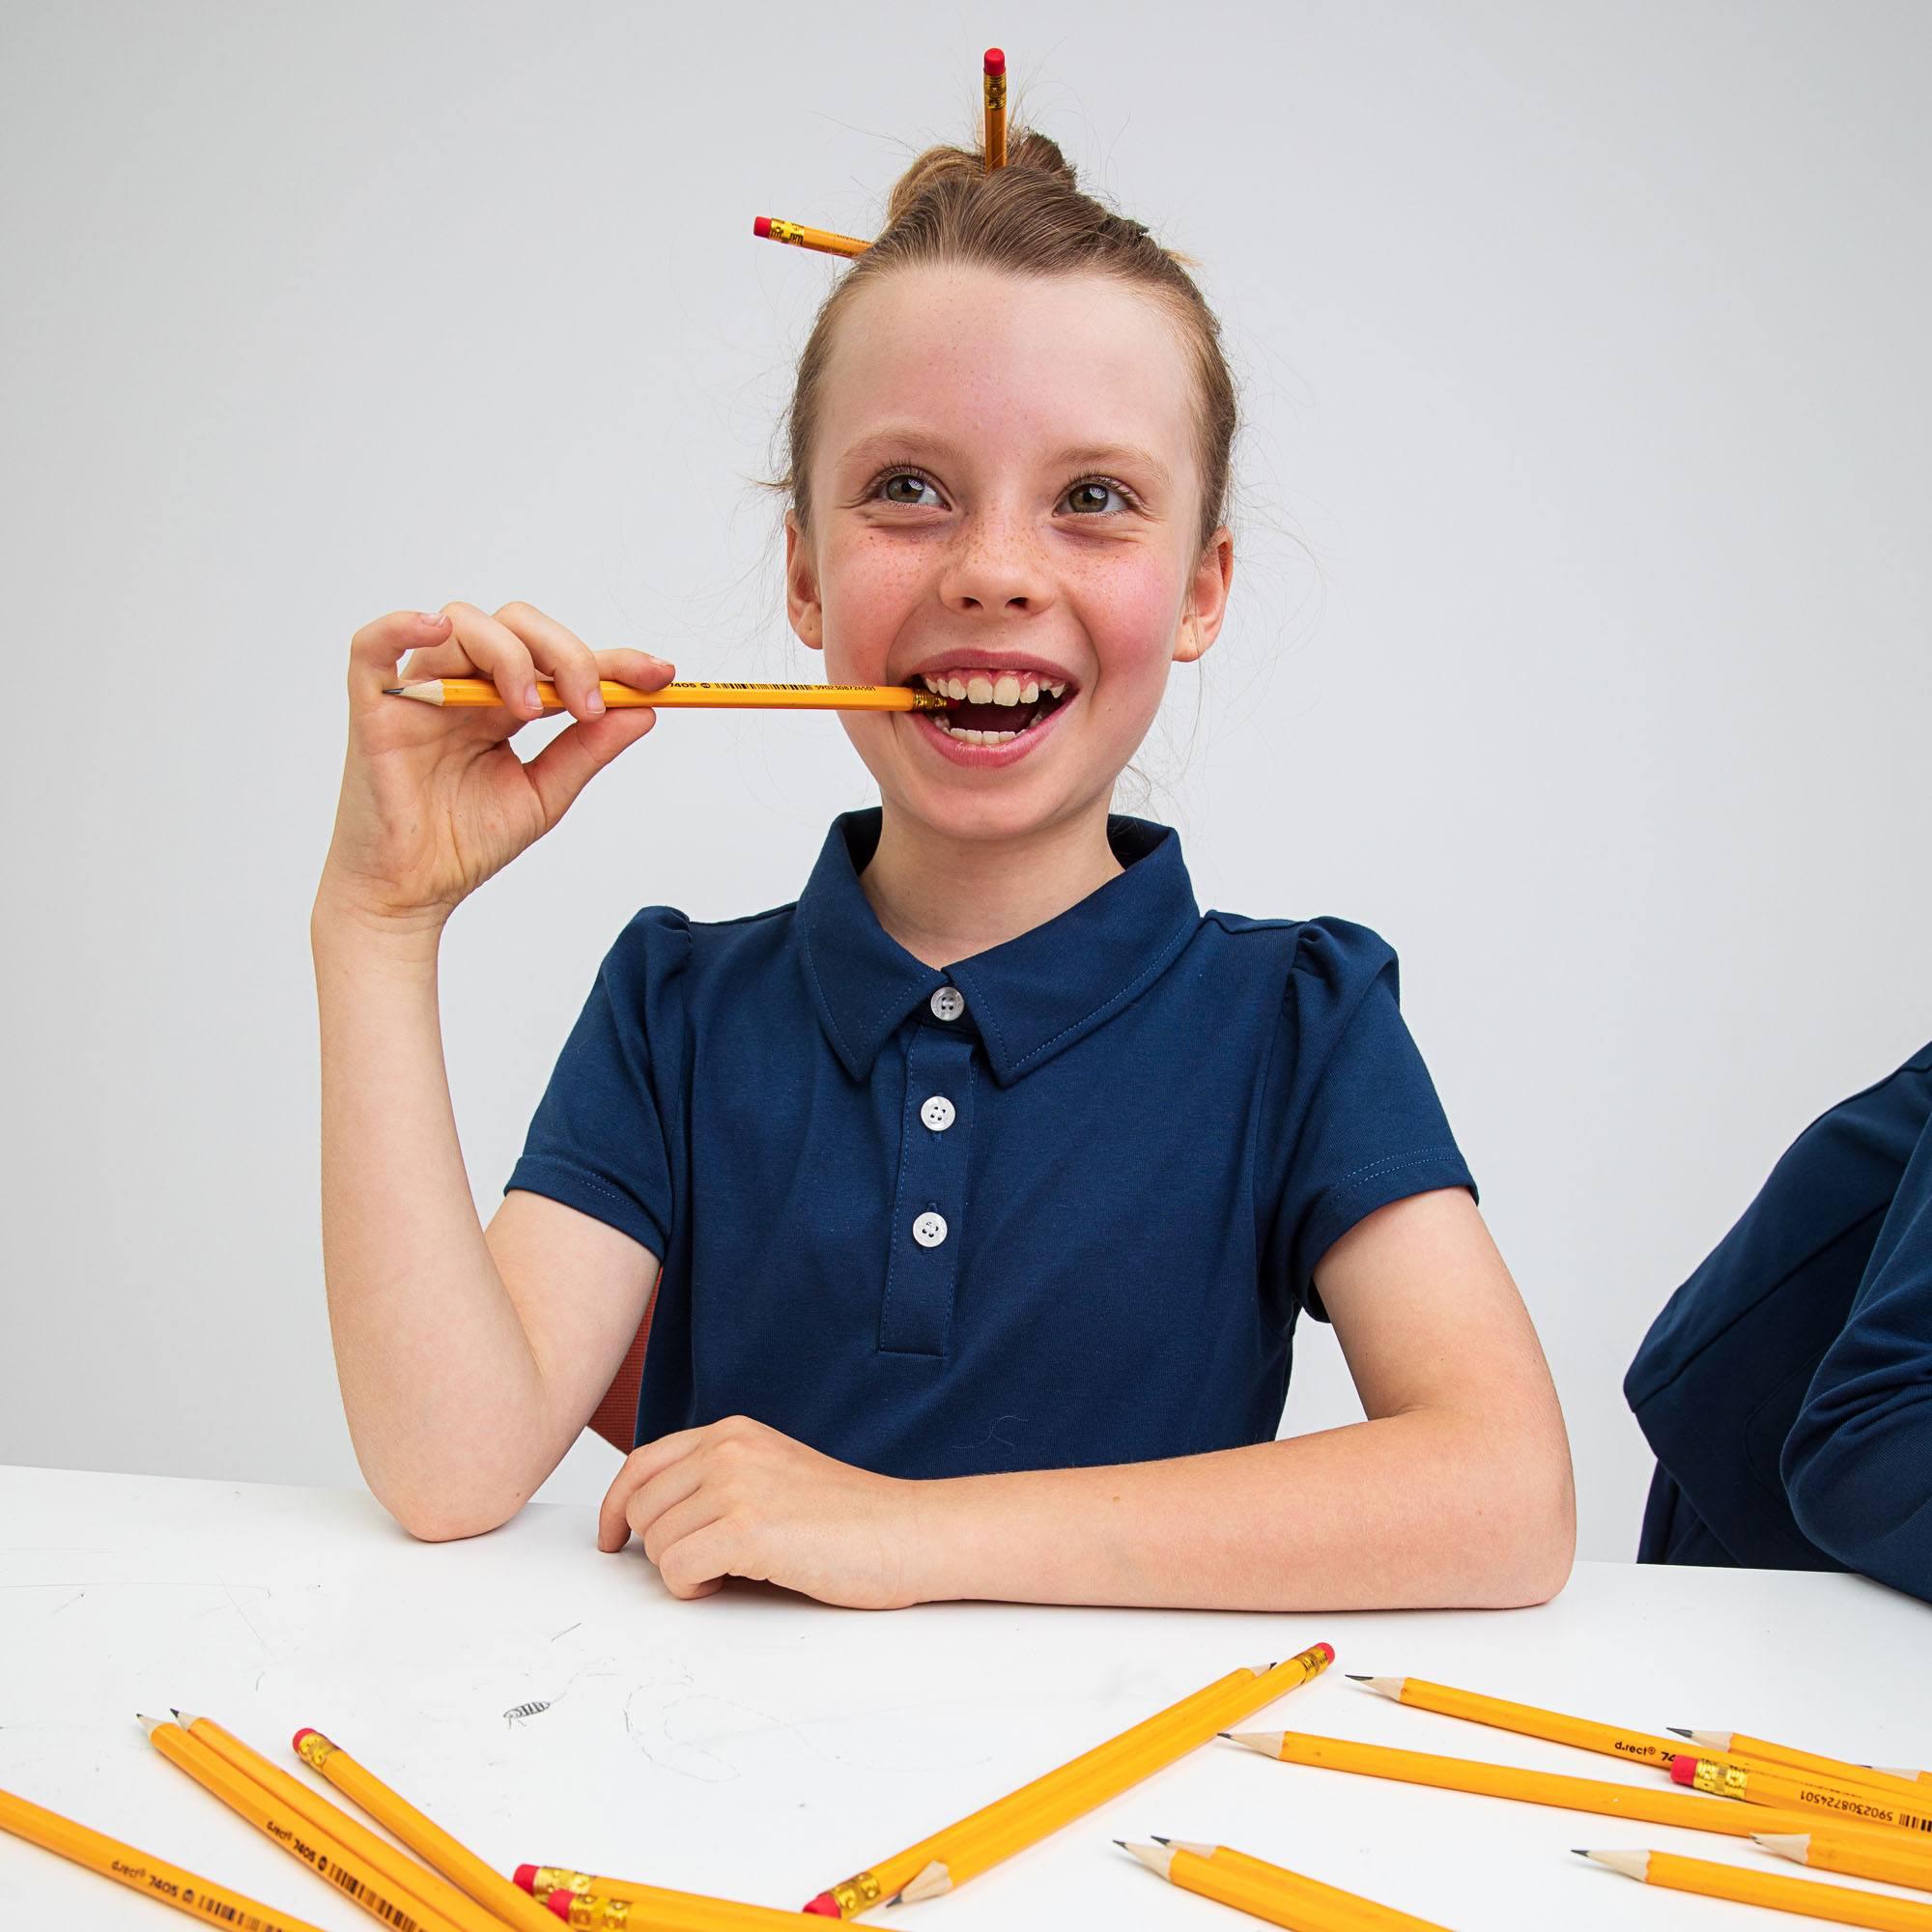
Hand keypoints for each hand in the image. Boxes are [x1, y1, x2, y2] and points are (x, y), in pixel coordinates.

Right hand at [315, 601, 675, 931]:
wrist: (411, 893)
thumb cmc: (463, 844)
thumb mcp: (544, 795)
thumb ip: (588, 750)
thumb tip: (644, 711)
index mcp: (503, 703)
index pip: (561, 660)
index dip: (614, 660)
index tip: (661, 676)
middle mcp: (463, 687)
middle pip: (515, 624)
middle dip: (566, 653)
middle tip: (589, 704)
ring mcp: (419, 692)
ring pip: (463, 624)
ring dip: (510, 655)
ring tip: (530, 710)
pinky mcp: (373, 708)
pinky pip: (372, 646)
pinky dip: (401, 626)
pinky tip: (435, 629)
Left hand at [596, 1415, 926, 1609]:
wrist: (907, 1532)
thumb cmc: (850, 1518)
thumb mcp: (773, 1473)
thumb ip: (719, 1480)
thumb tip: (654, 1519)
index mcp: (733, 1432)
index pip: (642, 1463)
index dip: (616, 1506)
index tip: (612, 1537)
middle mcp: (728, 1448)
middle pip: (640, 1509)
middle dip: (660, 1549)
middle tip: (705, 1567)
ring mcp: (736, 1485)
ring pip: (656, 1544)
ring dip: (683, 1571)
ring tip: (734, 1571)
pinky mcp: (747, 1528)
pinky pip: (678, 1570)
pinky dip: (695, 1588)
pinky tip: (734, 1581)